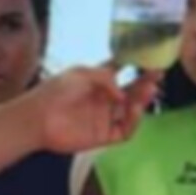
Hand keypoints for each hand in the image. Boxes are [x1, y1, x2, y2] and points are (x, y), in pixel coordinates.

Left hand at [28, 64, 158, 155]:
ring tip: (149, 91)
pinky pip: (124, 131)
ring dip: (141, 101)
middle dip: (144, 83)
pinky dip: (133, 122)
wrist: (38, 118)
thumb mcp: (81, 75)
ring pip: (130, 110)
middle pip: (131, 91)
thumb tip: (123, 92)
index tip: (150, 59)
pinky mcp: (103, 136)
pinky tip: (135, 110)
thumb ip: (105, 78)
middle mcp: (104, 98)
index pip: (121, 71)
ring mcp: (104, 117)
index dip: (135, 65)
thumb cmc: (55, 92)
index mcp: (97, 81)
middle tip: (158, 75)